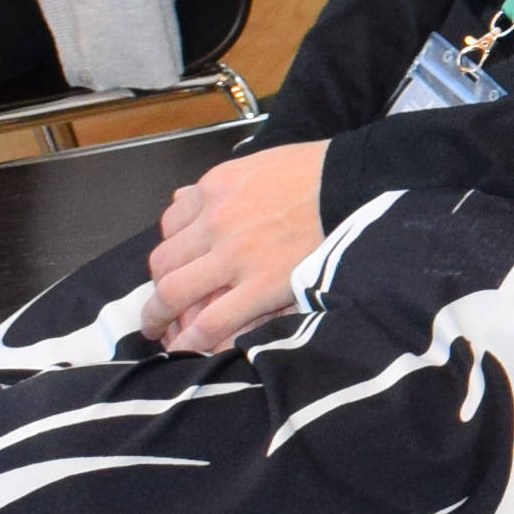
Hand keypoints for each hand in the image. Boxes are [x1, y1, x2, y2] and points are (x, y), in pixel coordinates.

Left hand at [144, 138, 338, 352]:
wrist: (356, 184)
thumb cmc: (317, 171)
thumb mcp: (260, 163)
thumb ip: (219, 184)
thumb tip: (184, 198)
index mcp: (216, 187)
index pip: (171, 223)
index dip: (171, 249)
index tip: (177, 265)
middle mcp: (216, 219)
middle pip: (164, 261)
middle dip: (156, 287)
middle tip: (159, 305)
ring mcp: (235, 255)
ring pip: (174, 291)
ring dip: (160, 316)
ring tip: (160, 331)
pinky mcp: (261, 285)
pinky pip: (213, 320)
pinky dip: (193, 339)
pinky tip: (189, 350)